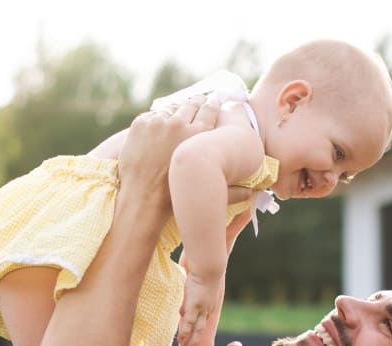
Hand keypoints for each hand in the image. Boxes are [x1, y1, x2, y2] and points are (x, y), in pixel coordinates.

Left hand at [117, 95, 220, 220]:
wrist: (143, 199)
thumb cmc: (176, 198)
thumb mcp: (207, 190)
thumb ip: (232, 191)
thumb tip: (251, 193)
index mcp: (200, 135)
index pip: (210, 110)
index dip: (212, 104)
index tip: (214, 101)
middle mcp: (180, 123)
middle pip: (191, 104)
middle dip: (196, 102)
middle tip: (198, 101)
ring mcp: (158, 122)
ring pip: (170, 109)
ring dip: (176, 111)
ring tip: (178, 113)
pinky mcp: (141, 124)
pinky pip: (152, 116)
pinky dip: (157, 119)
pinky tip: (160, 124)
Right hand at [177, 273, 221, 345]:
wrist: (209, 266)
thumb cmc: (203, 271)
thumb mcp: (195, 288)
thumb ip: (189, 300)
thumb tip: (181, 312)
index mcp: (208, 305)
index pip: (199, 323)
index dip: (194, 334)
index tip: (189, 342)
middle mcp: (206, 310)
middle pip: (199, 331)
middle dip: (193, 343)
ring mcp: (201, 308)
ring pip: (195, 329)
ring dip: (189, 342)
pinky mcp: (195, 305)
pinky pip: (189, 321)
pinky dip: (185, 331)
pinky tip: (181, 339)